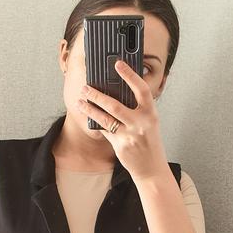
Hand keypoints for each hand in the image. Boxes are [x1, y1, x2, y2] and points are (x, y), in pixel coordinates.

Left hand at [75, 60, 168, 180]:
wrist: (152, 168)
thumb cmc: (150, 142)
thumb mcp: (149, 122)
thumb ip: (138, 109)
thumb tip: (117, 92)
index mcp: (151, 114)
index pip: (142, 90)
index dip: (130, 75)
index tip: (118, 64)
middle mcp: (141, 123)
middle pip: (115, 105)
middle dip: (97, 94)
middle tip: (86, 87)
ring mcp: (129, 135)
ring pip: (105, 118)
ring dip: (90, 108)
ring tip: (80, 100)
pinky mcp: (120, 145)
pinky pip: (104, 130)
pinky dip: (95, 121)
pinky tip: (88, 114)